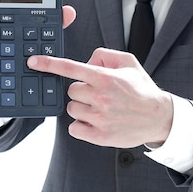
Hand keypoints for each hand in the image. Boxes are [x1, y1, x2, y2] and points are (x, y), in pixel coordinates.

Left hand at [27, 48, 173, 148]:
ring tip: (101, 108)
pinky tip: (97, 121)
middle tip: (97, 93)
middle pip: (70, 91)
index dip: (49, 64)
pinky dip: (82, 125)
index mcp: (105, 78)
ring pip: (71, 109)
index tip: (33, 61)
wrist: (159, 117)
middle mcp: (100, 97)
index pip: (70, 68)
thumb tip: (87, 60)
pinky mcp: (100, 136)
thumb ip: (105, 55)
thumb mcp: (128, 62)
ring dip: (81, 107)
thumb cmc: (142, 89)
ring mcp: (99, 118)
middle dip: (80, 90)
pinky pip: (74, 128)